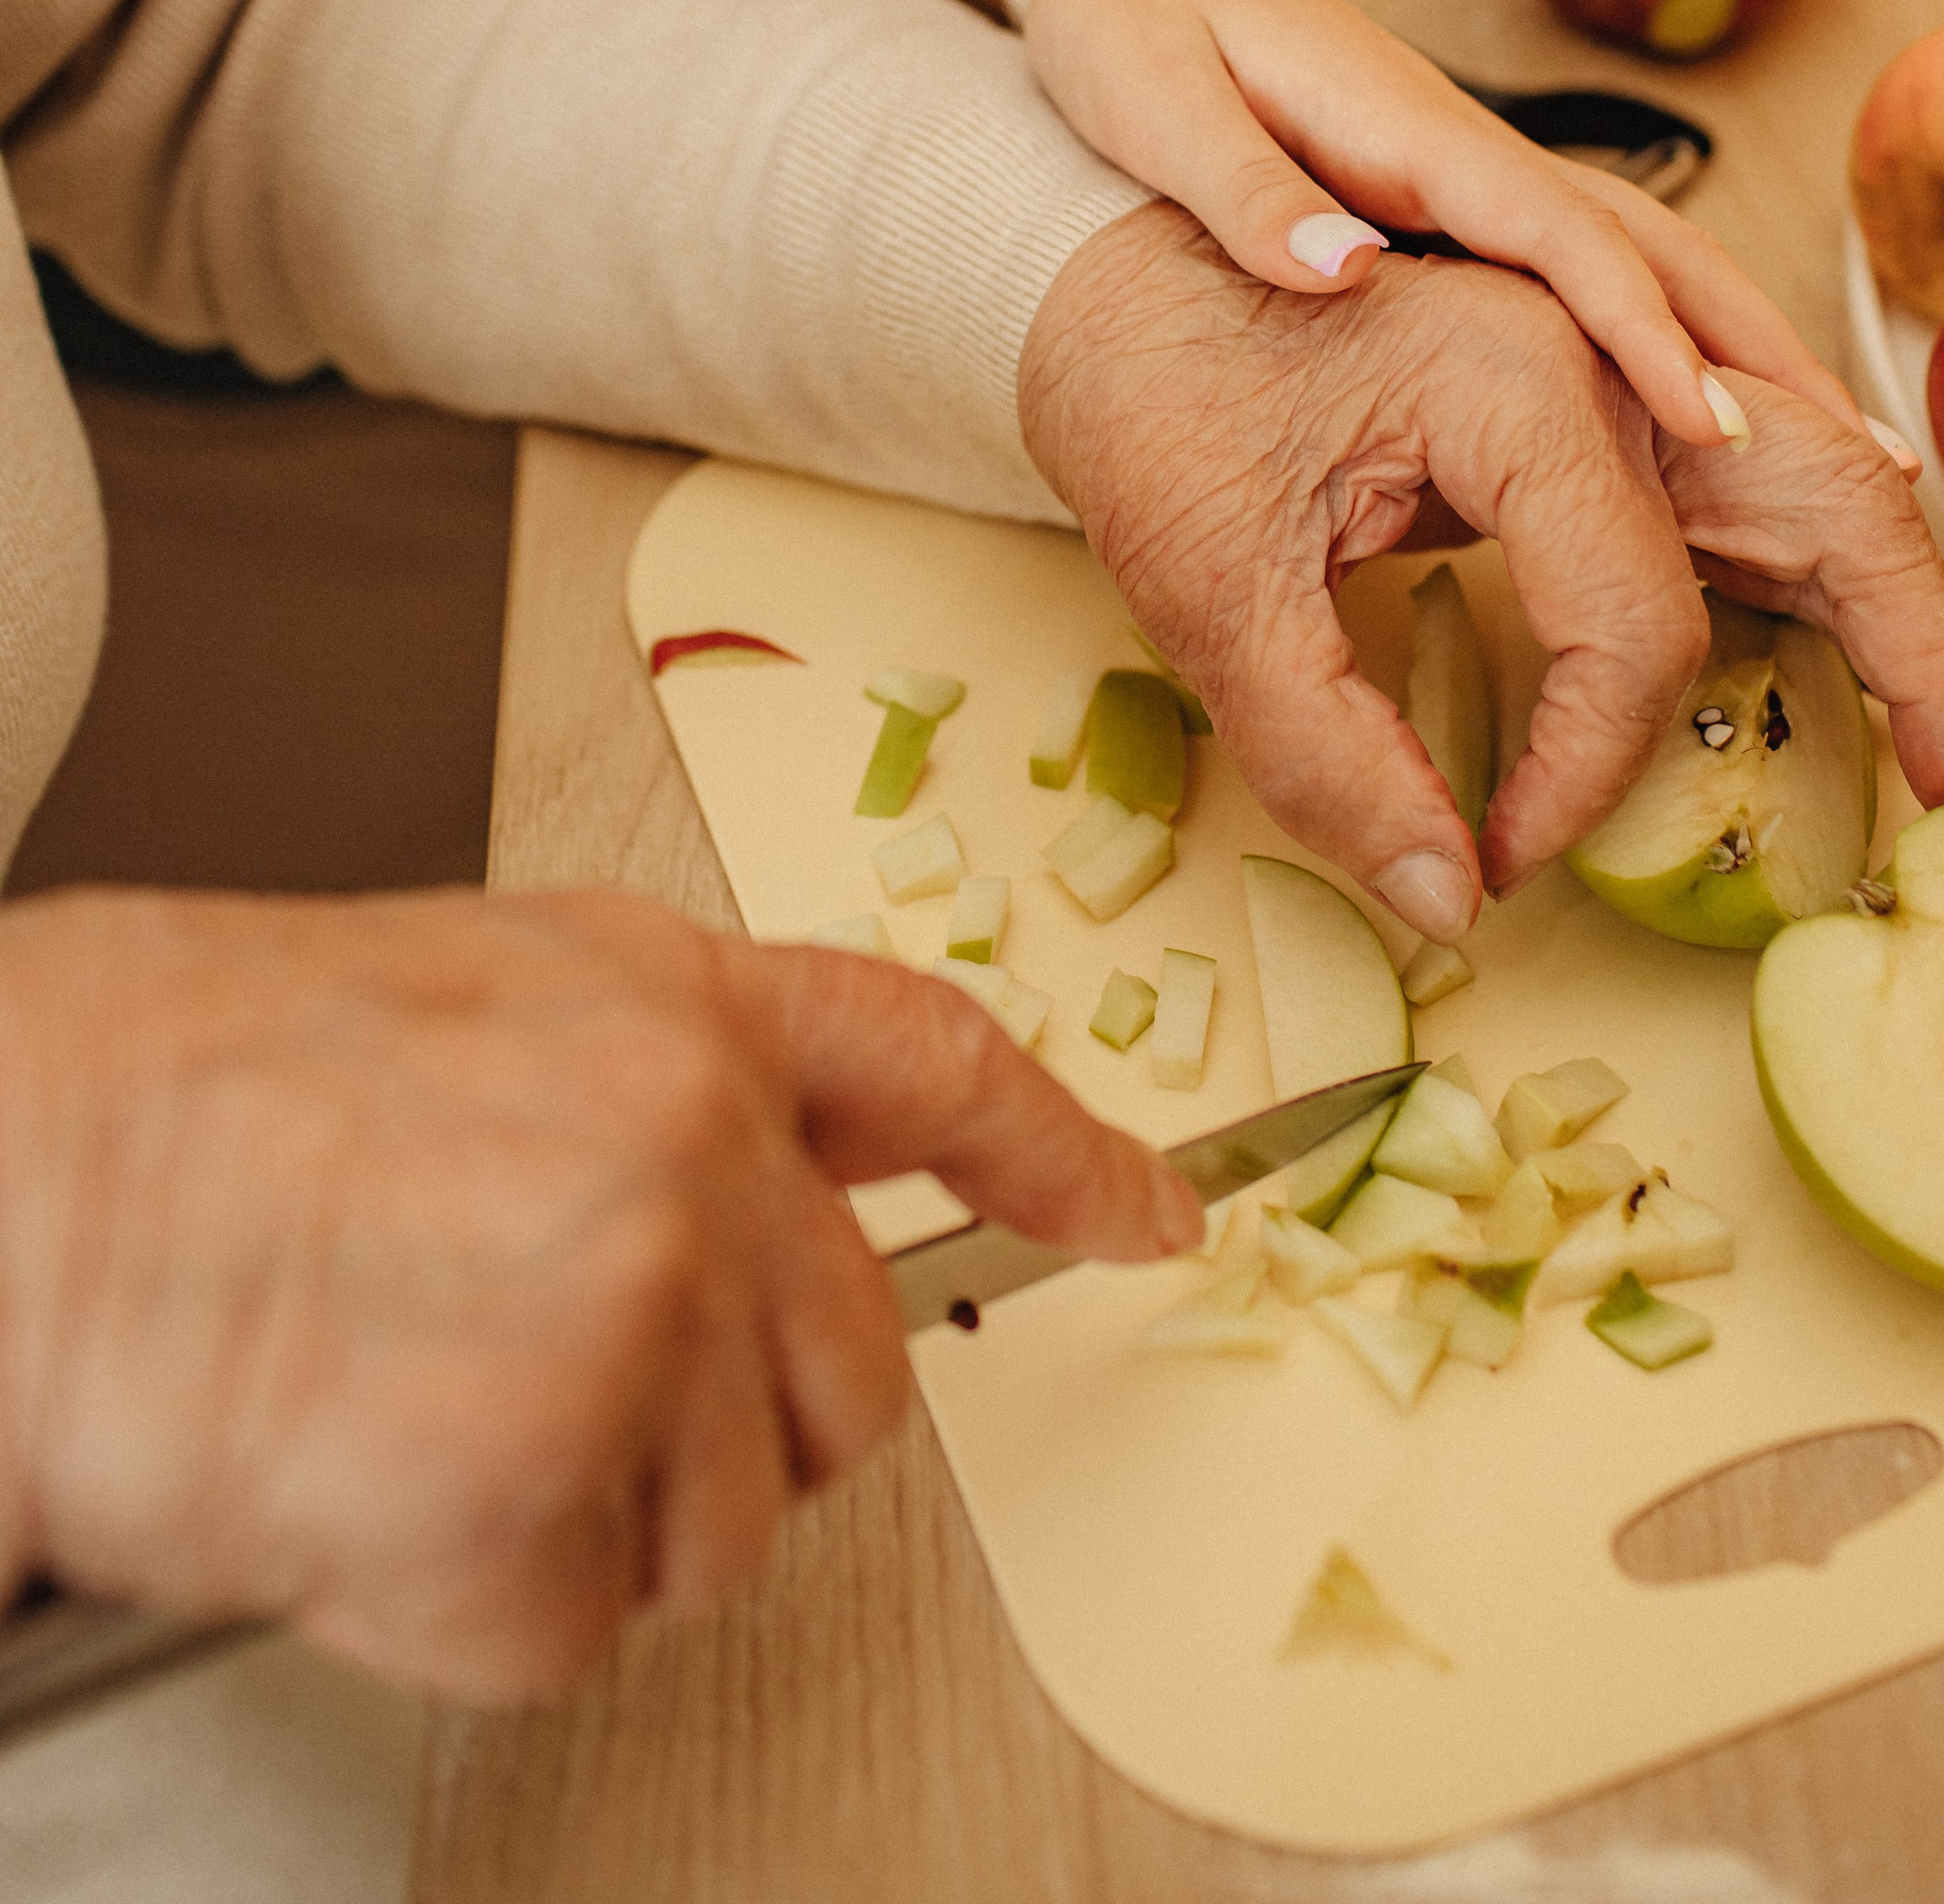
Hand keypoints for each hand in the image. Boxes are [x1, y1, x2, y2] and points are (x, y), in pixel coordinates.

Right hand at [0, 887, 1192, 1699]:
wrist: (13, 1171)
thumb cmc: (180, 1087)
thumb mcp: (461, 1009)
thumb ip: (638, 1094)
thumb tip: (742, 1215)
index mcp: (667, 1000)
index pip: (937, 1062)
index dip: (1062, 1146)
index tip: (1149, 1208)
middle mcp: (692, 1133)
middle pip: (851, 1374)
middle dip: (726, 1426)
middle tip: (531, 1382)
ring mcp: (636, 1299)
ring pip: (727, 1524)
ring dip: (578, 1518)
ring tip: (405, 1403)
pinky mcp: (550, 1476)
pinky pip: (578, 1624)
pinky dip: (466, 1602)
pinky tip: (359, 1480)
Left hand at [1019, 206, 1943, 943]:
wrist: (1082, 251)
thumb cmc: (1133, 384)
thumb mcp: (1200, 587)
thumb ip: (1324, 750)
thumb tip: (1448, 896)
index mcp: (1514, 368)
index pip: (1638, 612)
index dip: (1592, 766)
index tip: (1507, 852)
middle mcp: (1592, 337)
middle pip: (1823, 489)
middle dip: (1921, 650)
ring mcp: (1599, 339)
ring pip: (1807, 467)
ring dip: (1898, 601)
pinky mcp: (1578, 366)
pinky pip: (1741, 459)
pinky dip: (1817, 552)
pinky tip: (1852, 633)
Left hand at [1026, 0, 1855, 455]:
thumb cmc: (1127, 13)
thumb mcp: (1148, 100)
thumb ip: (1244, 189)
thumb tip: (1346, 270)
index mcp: (1405, 134)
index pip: (1561, 240)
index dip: (1643, 334)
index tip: (1714, 425)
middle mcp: (1463, 152)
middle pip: (1649, 253)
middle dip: (1758, 353)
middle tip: (1866, 469)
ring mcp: (1467, 173)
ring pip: (1638, 260)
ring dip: (1741, 346)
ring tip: (1840, 454)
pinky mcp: (1449, 193)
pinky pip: (1588, 270)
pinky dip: (1669, 330)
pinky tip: (1707, 399)